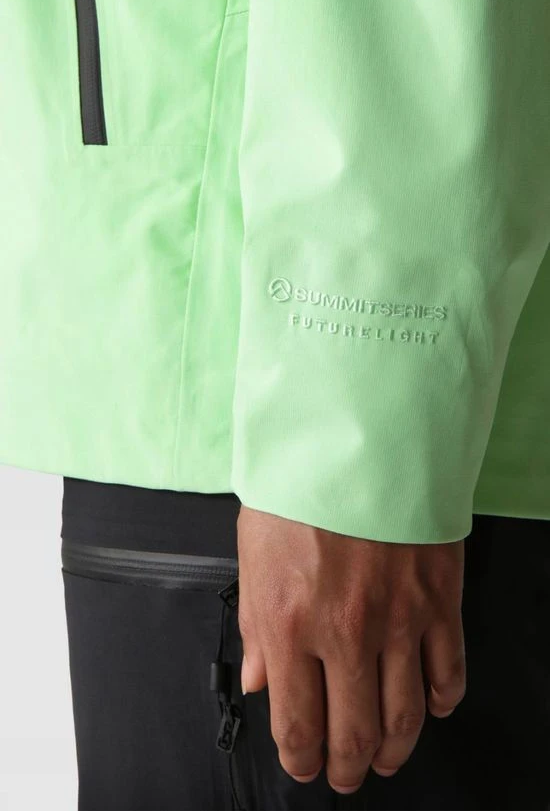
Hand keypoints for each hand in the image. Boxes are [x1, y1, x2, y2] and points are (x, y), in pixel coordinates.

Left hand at [237, 506, 465, 794]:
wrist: (358, 434)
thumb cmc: (301, 483)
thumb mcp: (254, 549)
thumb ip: (254, 622)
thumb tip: (259, 680)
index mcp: (287, 621)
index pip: (296, 722)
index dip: (301, 759)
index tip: (304, 765)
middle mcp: (343, 632)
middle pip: (352, 733)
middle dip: (346, 768)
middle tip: (345, 775)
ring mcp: (397, 621)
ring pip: (403, 717)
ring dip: (394, 749)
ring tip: (385, 757)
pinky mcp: (438, 601)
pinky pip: (447, 672)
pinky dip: (439, 701)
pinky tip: (429, 706)